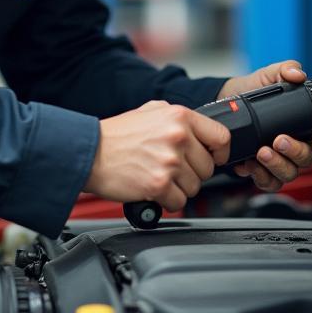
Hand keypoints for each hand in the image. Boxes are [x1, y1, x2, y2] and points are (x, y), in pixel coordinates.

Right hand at [84, 100, 231, 211]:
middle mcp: (178, 137)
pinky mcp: (158, 184)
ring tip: (158, 176)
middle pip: (208, 168)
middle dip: (193, 172)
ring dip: (179, 187)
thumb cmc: (117, 135)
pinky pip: (179, 202)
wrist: (89, 152)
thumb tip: (202, 130)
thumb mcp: (151, 110)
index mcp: (180, 117)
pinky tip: (153, 188)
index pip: (222, 137)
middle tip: (172, 169)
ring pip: (195, 187)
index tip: (213, 157)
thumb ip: (178, 118)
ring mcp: (169, 162)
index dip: (220, 152)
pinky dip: (167, 201)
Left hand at [220, 60, 311, 191]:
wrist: (230, 104)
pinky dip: (260, 175)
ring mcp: (285, 159)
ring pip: (291, 172)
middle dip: (295, 150)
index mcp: (309, 121)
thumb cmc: (255, 91)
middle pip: (310, 156)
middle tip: (279, 140)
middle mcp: (301, 143)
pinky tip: (249, 163)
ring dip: (277, 164)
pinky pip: (270, 182)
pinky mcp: (267, 171)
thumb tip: (297, 74)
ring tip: (261, 151)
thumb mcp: (269, 75)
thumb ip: (285, 69)